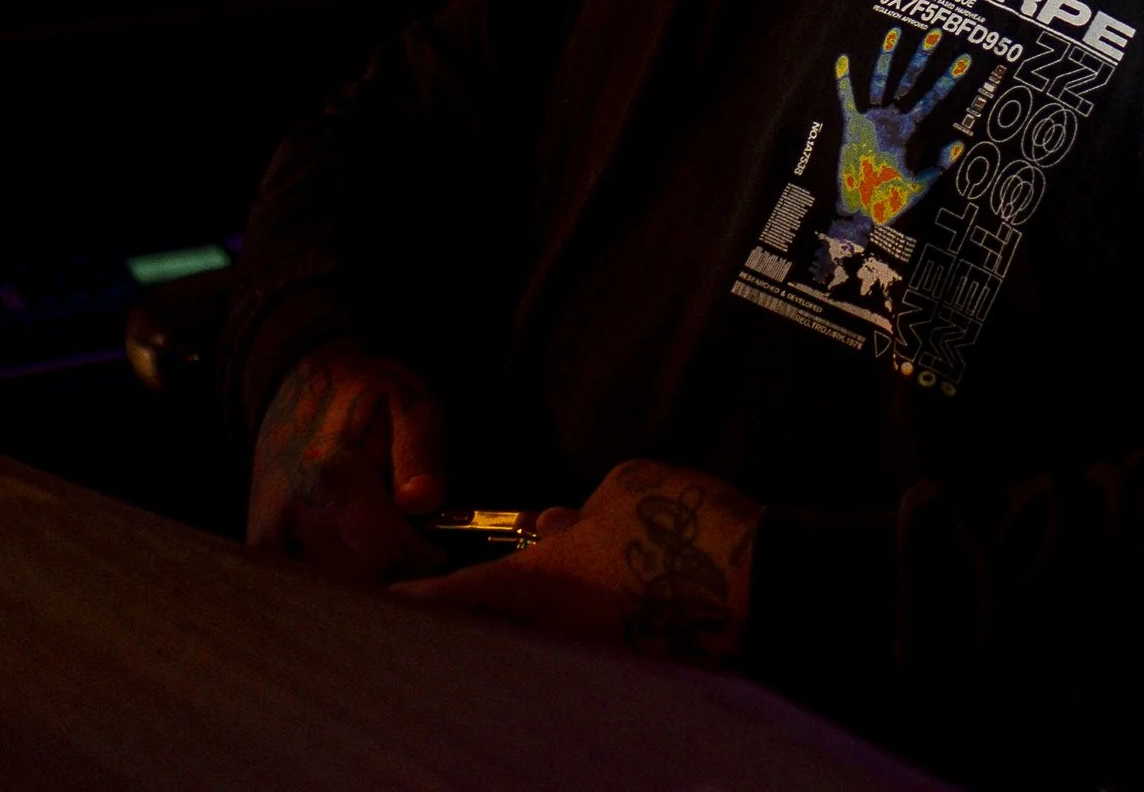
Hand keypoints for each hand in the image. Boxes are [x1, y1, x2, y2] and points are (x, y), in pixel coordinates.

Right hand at [246, 344, 447, 583]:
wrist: (302, 383)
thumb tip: (423, 500)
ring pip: (334, 595)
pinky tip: (357, 557)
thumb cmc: (364, 395)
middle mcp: (295, 515)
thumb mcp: (408, 405)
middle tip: (422, 549)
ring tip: (390, 547)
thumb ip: (419, 453)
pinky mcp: (263, 546)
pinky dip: (336, 582)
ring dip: (371, 583)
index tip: (444, 547)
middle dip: (402, 575)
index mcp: (334, 479)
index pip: (389, 555)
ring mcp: (273, 535)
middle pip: (363, 584)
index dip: (428, 559)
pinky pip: (305, 587)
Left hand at [394, 459, 762, 665]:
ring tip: (565, 567)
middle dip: (479, 604)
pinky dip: (588, 611)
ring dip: (543, 602)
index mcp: (542, 582)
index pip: (458, 594)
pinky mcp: (635, 656)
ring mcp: (598, 648)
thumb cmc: (685, 527)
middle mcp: (559, 627)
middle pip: (498, 621)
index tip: (382, 604)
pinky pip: (592, 632)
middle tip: (456, 590)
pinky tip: (618, 580)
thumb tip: (563, 527)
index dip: (416, 598)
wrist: (761, 584)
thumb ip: (580, 509)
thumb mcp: (624, 487)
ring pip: (547, 627)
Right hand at [833, 25, 972, 227]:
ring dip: (887, 58)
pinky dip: (844, 81)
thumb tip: (961, 143)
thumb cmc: (891, 200)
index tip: (964, 60)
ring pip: (880, 82)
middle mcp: (892, 120)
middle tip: (935, 33)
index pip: (932, 99)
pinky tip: (844, 60)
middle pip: (910, 81)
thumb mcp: (920, 184)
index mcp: (909, 131)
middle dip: (922, 58)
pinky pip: (847, 100)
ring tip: (895, 33)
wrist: (862, 211)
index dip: (948, 80)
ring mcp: (872, 121)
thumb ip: (939, 164)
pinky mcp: (852, 127)